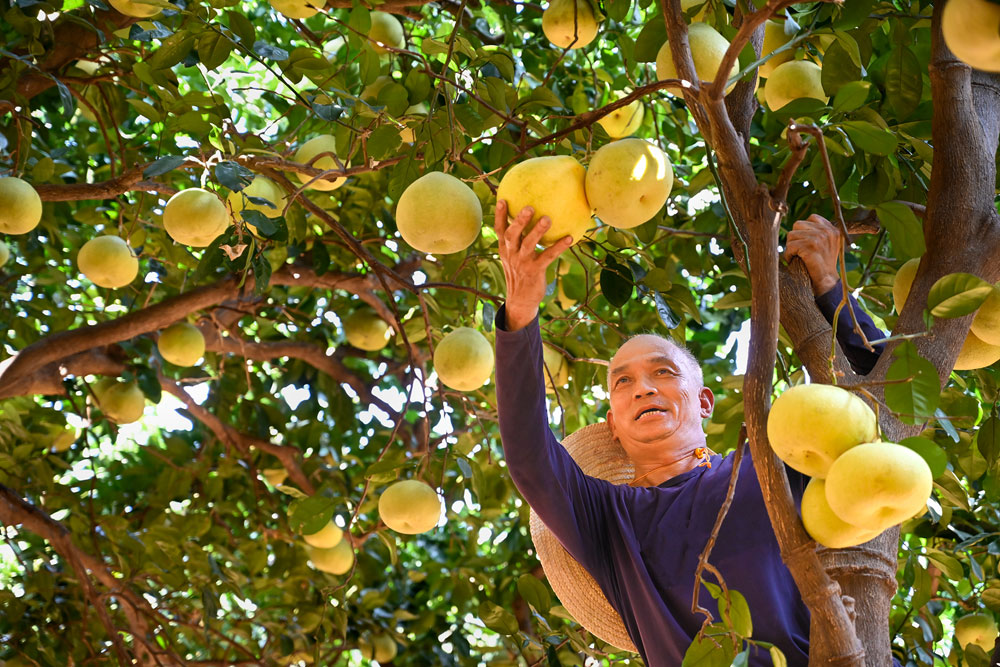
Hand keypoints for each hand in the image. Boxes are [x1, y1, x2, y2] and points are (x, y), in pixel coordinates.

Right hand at [495, 200, 572, 330]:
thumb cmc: (520, 274)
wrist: (520, 301)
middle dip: (519, 221)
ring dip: (538, 231)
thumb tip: (532, 221)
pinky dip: (558, 247)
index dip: (500, 216)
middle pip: (512, 235)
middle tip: (529, 207)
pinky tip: (569, 237)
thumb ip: (518, 242)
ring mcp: (522, 263)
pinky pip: (547, 257)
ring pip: (528, 245)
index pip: (499, 230)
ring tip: (547, 218)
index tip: (502, 200)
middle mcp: (511, 255)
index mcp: (505, 250)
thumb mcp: (514, 258)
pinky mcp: (534, 271)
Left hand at [785, 214, 841, 295]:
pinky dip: (788, 255)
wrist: (826, 281)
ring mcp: (819, 238)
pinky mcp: (810, 247)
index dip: (803, 229)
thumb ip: (817, 232)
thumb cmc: (822, 264)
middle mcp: (827, 231)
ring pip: (791, 235)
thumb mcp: (825, 244)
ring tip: (797, 255)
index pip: (812, 218)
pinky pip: (790, 246)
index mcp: (832, 229)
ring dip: (790, 246)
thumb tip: (797, 224)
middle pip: (798, 224)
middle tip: (798, 250)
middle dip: (795, 237)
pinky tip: (794, 260)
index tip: (804, 242)